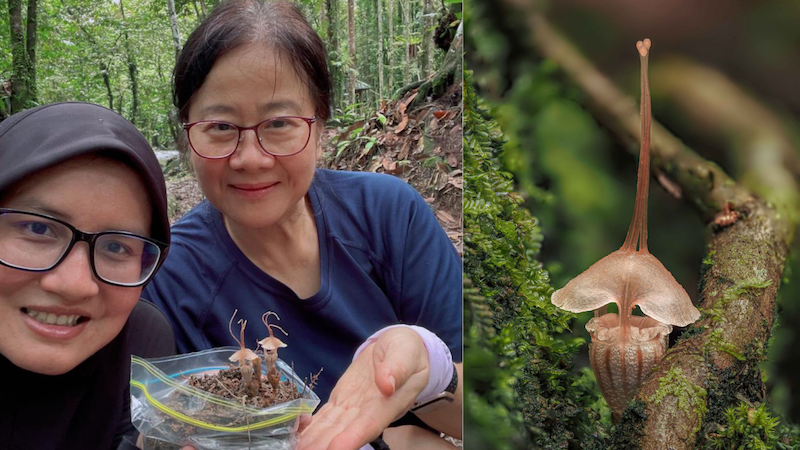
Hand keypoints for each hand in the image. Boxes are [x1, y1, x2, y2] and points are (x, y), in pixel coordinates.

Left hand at [298, 327, 429, 449]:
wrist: (399, 347)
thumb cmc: (407, 350)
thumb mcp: (406, 353)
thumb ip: (397, 367)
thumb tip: (387, 384)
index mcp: (388, 402)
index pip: (370, 424)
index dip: (353, 438)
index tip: (336, 449)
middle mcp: (369, 411)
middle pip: (345, 432)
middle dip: (326, 445)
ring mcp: (354, 407)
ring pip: (332, 428)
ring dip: (315, 440)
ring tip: (296, 448)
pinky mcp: (342, 400)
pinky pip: (326, 417)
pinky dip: (311, 427)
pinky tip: (298, 436)